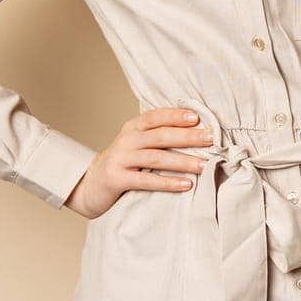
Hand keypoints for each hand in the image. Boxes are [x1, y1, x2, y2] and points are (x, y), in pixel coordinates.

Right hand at [63, 106, 213, 218]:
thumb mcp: (136, 144)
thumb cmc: (123, 163)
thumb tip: (196, 131)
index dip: (176, 115)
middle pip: (160, 135)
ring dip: (183, 161)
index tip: (197, 117)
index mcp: (132, 127)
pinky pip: (147, 180)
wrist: (89, 185)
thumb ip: (157, 136)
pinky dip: (168, 182)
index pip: (156, 116)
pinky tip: (186, 184)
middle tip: (211, 139)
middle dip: (187, 137)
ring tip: (205, 165)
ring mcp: (120, 159)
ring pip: (156, 157)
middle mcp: (126, 140)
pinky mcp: (117, 179)